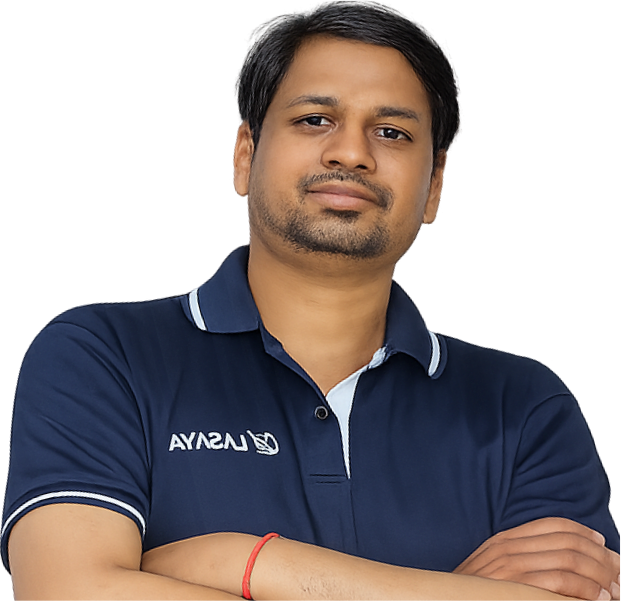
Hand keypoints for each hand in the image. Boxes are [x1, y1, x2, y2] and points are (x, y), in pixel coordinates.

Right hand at [454, 518, 620, 600]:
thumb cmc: (474, 594)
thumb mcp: (492, 570)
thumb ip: (519, 560)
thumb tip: (557, 561)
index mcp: (504, 541)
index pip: (552, 525)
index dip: (583, 533)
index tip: (603, 543)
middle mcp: (508, 548)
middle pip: (567, 542)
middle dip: (601, 558)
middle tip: (620, 573)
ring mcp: (511, 568)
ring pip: (570, 560)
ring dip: (601, 576)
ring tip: (615, 591)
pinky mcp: (515, 587)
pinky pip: (561, 582)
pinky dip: (586, 590)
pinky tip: (599, 599)